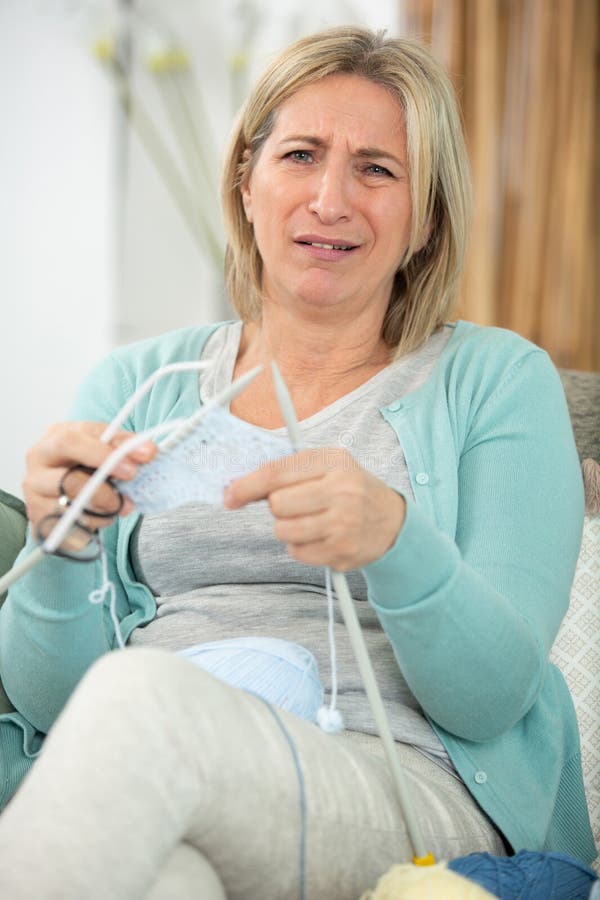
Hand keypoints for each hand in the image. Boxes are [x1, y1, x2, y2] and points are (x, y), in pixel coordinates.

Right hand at [23, 421, 156, 531]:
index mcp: (54, 439)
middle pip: (68, 482)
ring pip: (70, 510)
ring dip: (102, 513)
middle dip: (105, 493)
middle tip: (127, 500)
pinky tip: (98, 519)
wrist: (69, 487)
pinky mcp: (39, 521)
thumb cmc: (88, 461)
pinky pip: (70, 531)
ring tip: (115, 508)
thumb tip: (148, 452)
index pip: (71, 443)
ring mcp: (34, 495)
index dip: (104, 456)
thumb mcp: (105, 446)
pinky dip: (91, 528)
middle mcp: (38, 466)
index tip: (135, 467)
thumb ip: (125, 446)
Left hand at [223, 447, 405, 570]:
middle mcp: (342, 491)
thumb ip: (288, 471)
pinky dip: (301, 547)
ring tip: (310, 521)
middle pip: (277, 504)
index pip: (277, 473)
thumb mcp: (328, 466)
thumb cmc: (351, 489)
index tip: (230, 496)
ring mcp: (343, 523)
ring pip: (284, 531)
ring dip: (288, 528)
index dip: (246, 486)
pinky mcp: (342, 551)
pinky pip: (297, 552)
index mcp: (334, 462)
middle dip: (278, 507)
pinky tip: (321, 537)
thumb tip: (238, 487)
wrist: (392, 521)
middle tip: (297, 505)